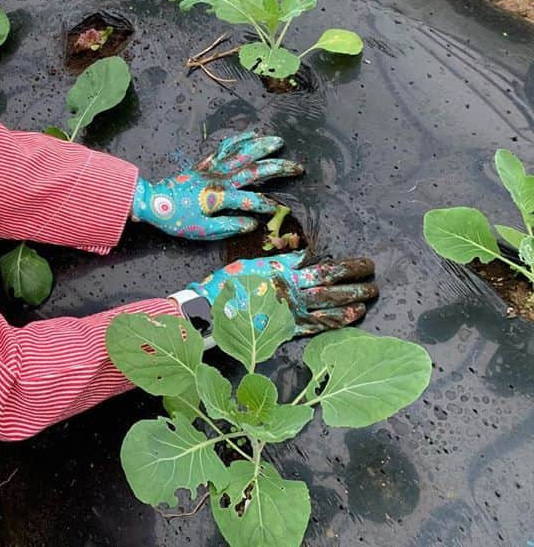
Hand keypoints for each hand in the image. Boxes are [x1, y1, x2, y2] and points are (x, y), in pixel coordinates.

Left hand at [131, 131, 302, 239]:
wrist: (152, 201)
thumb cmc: (177, 219)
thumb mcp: (203, 230)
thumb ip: (229, 227)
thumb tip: (253, 224)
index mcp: (220, 197)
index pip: (251, 201)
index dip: (267, 206)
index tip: (280, 209)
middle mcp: (220, 179)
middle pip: (253, 170)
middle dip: (277, 168)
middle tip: (297, 166)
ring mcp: (212, 169)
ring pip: (241, 153)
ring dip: (260, 146)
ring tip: (278, 140)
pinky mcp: (204, 164)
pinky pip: (224, 149)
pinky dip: (238, 140)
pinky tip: (250, 134)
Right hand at [188, 250, 377, 335]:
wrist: (212, 309)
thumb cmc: (230, 283)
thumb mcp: (256, 264)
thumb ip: (283, 261)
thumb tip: (304, 254)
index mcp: (286, 276)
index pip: (326, 271)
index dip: (349, 268)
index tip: (366, 264)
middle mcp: (293, 297)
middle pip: (332, 292)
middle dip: (356, 287)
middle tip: (374, 283)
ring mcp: (291, 316)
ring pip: (327, 311)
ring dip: (349, 306)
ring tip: (367, 301)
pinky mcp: (286, 330)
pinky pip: (315, 328)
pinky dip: (333, 324)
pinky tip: (348, 320)